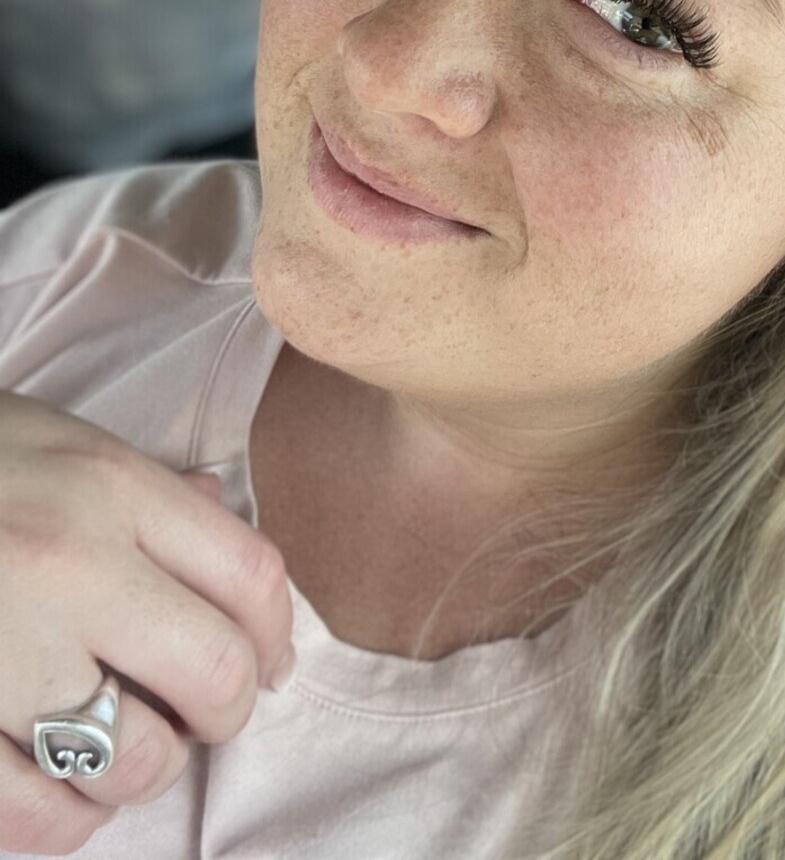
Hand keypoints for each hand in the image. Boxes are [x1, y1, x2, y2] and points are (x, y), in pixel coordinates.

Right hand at [0, 393, 292, 854]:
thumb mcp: (63, 442)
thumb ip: (148, 487)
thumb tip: (218, 504)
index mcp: (108, 487)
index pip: (250, 573)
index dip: (279, 630)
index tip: (269, 656)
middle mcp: (65, 566)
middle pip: (215, 671)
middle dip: (226, 707)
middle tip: (202, 708)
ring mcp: (0, 651)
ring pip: (133, 761)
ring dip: (146, 766)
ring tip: (122, 740)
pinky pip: (38, 818)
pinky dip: (68, 819)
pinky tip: (61, 784)